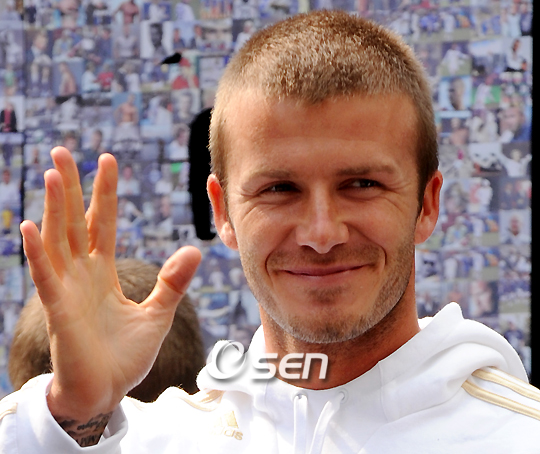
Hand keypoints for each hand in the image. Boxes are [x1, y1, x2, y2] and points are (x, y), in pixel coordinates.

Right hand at [20, 147, 200, 423]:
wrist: (107, 391)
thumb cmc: (126, 355)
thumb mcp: (158, 313)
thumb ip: (173, 282)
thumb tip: (195, 249)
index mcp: (103, 273)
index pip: (102, 224)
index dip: (104, 193)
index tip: (107, 160)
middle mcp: (82, 276)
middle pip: (74, 223)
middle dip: (71, 188)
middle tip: (63, 151)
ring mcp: (68, 291)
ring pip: (58, 241)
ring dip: (55, 208)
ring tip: (55, 174)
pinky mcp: (59, 312)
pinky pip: (46, 277)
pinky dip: (37, 253)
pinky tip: (31, 226)